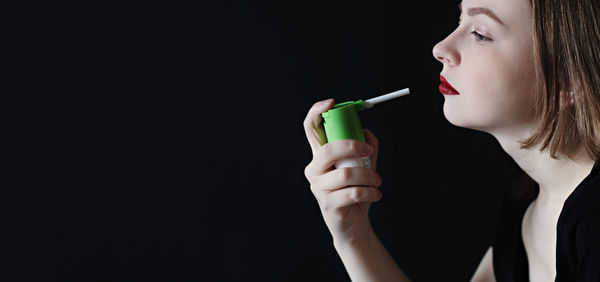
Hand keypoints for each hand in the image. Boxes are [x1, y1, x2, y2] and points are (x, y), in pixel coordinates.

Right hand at [303, 99, 382, 242]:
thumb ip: (365, 148)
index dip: (317, 112)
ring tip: (378, 182)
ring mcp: (319, 187)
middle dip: (352, 146)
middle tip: (368, 151)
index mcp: (320, 156)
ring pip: (346, 174)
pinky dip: (371, 192)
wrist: (354, 225)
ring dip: (369, 176)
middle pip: (328, 150)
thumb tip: (367, 133)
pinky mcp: (328, 204)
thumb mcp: (363, 166)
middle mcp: (314, 169)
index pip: (311, 128)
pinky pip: (353, 193)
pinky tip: (376, 195)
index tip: (332, 103)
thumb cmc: (355, 192)